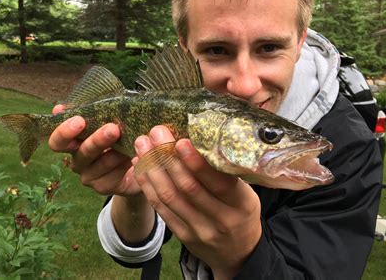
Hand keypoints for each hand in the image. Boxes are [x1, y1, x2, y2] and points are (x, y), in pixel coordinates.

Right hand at [48, 104, 139, 195]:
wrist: (137, 161)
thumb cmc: (118, 135)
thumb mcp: (106, 120)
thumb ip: (89, 112)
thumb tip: (60, 107)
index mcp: (73, 143)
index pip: (58, 141)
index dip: (64, 132)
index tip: (79, 120)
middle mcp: (77, 160)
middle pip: (81, 153)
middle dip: (97, 140)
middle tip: (113, 129)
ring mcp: (89, 176)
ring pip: (99, 165)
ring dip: (114, 154)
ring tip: (130, 144)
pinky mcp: (103, 187)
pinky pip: (111, 179)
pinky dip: (123, 167)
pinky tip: (133, 158)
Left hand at [133, 126, 262, 278]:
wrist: (238, 253)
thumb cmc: (241, 212)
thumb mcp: (245, 193)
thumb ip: (226, 173)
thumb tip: (200, 139)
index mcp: (241, 204)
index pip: (218, 183)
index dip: (197, 163)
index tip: (181, 141)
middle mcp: (220, 219)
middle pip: (188, 188)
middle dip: (168, 157)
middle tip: (156, 133)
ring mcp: (199, 230)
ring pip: (169, 197)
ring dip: (152, 168)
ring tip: (143, 144)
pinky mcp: (182, 235)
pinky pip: (160, 208)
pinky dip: (148, 185)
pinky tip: (140, 165)